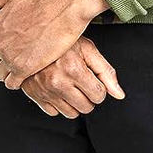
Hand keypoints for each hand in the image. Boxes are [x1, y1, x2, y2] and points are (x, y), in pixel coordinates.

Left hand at [0, 0, 109, 89]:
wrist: (66, 4)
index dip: (3, 42)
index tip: (15, 41)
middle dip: (6, 57)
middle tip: (23, 52)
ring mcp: (10, 56)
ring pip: (1, 74)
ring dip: (11, 71)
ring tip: (26, 63)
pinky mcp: (24, 68)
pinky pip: (13, 83)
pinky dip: (19, 80)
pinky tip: (30, 71)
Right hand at [11, 36, 125, 117]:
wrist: (33, 37)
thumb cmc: (63, 42)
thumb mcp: (87, 49)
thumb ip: (106, 71)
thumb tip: (119, 95)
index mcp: (73, 68)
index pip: (99, 95)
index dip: (99, 87)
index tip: (92, 78)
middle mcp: (58, 82)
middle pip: (86, 107)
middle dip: (88, 96)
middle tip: (82, 81)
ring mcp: (45, 90)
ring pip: (71, 114)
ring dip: (74, 102)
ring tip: (70, 84)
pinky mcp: (35, 96)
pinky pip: (54, 113)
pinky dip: (58, 103)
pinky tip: (57, 88)